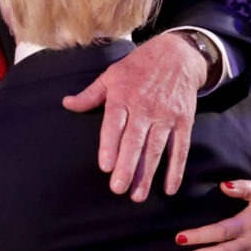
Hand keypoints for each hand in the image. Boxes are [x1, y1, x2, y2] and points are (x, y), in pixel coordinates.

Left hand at [64, 32, 202, 200]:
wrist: (177, 55)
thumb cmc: (138, 67)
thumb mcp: (111, 75)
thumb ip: (90, 94)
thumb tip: (67, 103)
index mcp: (123, 96)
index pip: (115, 123)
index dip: (110, 145)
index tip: (105, 166)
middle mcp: (145, 107)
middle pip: (135, 141)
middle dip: (127, 166)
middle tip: (118, 188)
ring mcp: (166, 115)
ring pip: (156, 148)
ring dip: (148, 174)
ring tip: (137, 195)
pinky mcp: (184, 121)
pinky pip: (180, 148)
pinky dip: (175, 169)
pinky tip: (169, 188)